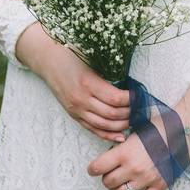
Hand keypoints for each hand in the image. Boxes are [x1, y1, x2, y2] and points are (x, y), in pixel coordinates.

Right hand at [17, 23, 130, 143]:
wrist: (47, 60)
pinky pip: (93, 129)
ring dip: (122, 125)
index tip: (141, 95)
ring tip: (135, 120)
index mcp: (87, 82)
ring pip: (104, 125)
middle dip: (130, 113)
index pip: (116, 98)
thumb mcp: (90, 56)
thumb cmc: (70, 53)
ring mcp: (76, 109)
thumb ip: (109, 66)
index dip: (131, 99)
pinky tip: (121, 136)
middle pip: (112, 114)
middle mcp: (81, 99)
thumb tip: (132, 76)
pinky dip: (108, 135)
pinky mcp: (73, 115)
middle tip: (142, 109)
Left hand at [86, 126, 169, 189]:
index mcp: (125, 152)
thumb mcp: (134, 131)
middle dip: (106, 178)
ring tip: (118, 184)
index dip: (92, 169)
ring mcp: (147, 179)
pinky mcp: (159, 186)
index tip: (92, 169)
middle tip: (109, 173)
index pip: (99, 167)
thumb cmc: (159, 126)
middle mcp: (134, 168)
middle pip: (109, 182)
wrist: (184, 130)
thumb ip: (121, 146)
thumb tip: (110, 155)